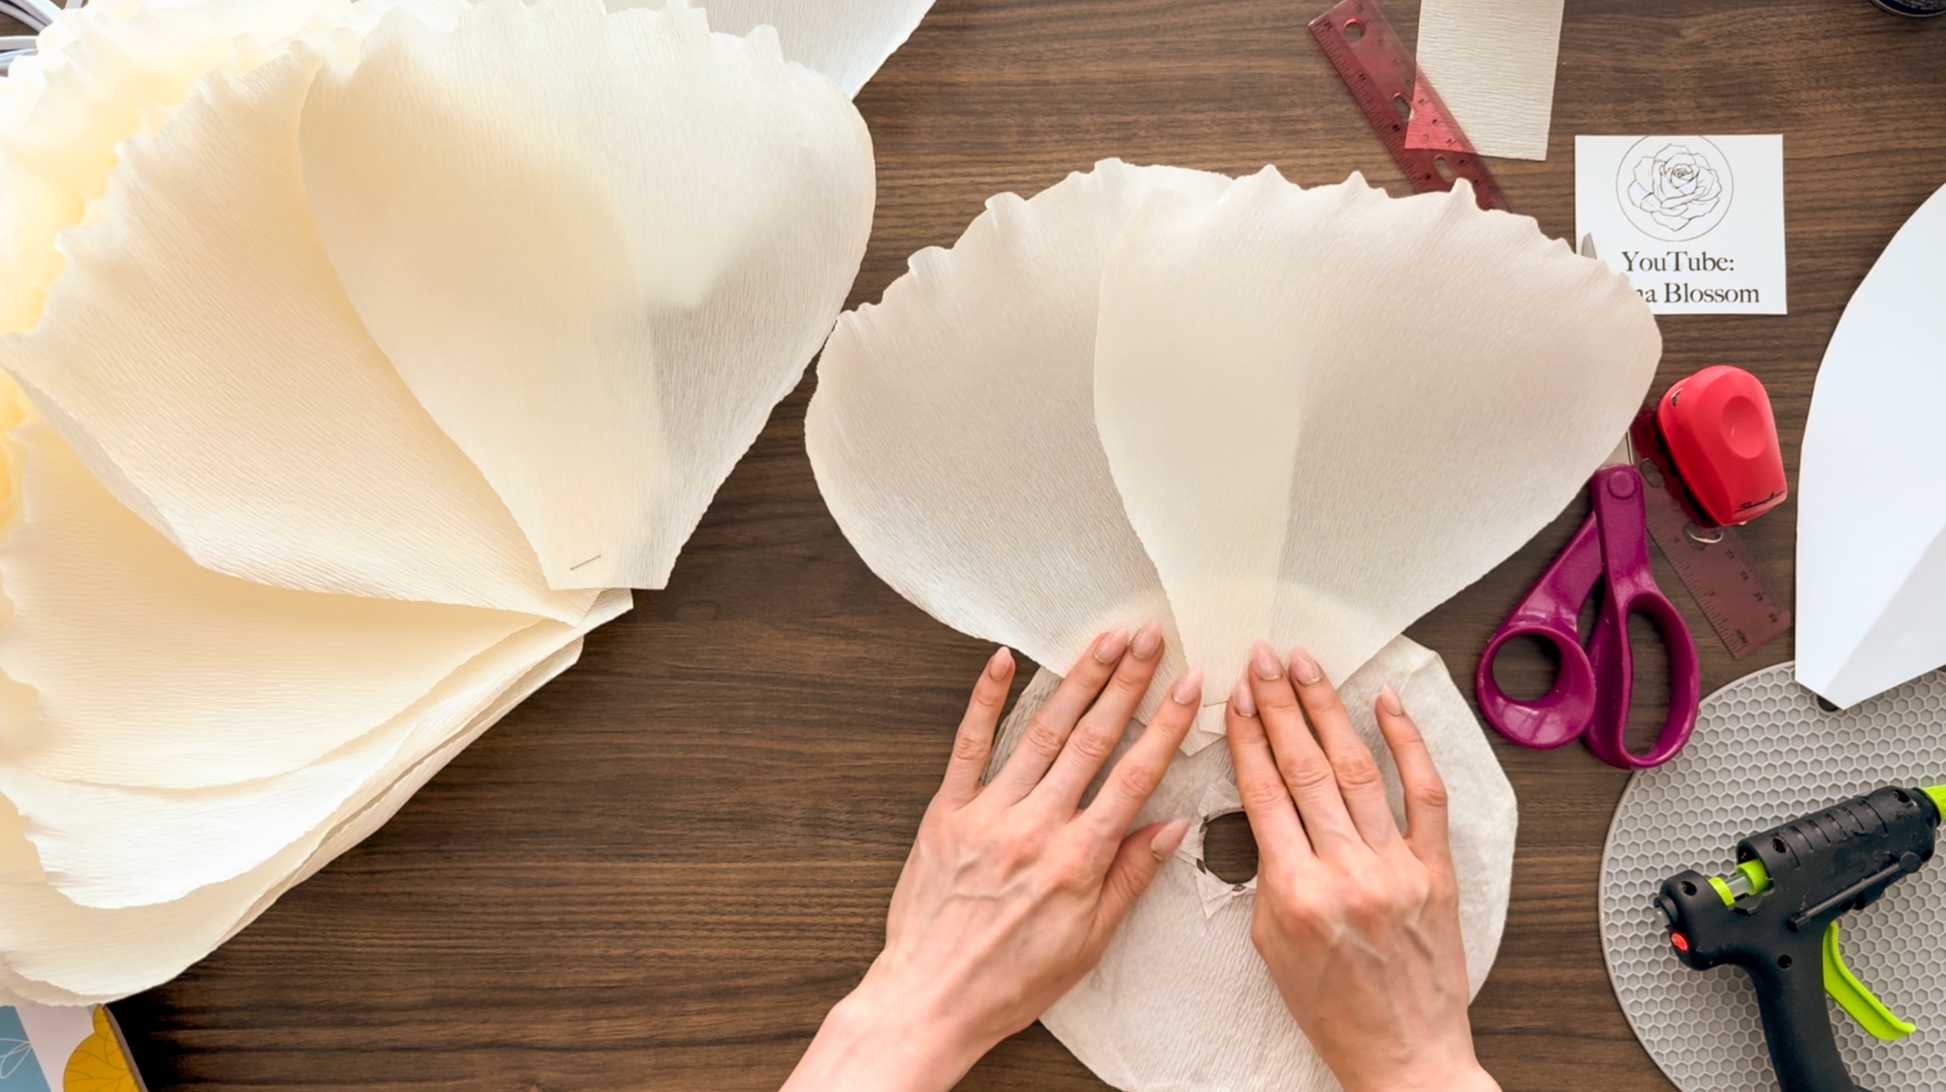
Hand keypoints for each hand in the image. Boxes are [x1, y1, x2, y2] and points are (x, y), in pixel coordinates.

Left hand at [782, 622, 1201, 1091]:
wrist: (931, 999)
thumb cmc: (1010, 981)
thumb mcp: (1088, 942)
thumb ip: (1130, 878)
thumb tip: (1172, 828)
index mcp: (1078, 860)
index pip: (1135, 776)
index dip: (1165, 724)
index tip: (1187, 683)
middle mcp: (1036, 827)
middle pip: (1092, 740)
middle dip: (1126, 682)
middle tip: (1149, 636)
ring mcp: (988, 814)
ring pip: (1040, 733)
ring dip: (1076, 681)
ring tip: (1103, 641)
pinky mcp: (946, 812)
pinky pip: (968, 745)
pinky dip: (985, 699)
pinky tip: (1003, 661)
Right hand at [1226, 642, 1499, 1091]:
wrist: (1404, 1056)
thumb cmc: (1334, 1010)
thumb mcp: (1271, 945)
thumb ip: (1268, 874)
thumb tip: (1268, 810)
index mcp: (1296, 894)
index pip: (1263, 792)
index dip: (1246, 735)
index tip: (1234, 696)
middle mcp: (1347, 873)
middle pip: (1304, 767)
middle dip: (1278, 704)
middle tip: (1262, 657)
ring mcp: (1396, 868)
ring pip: (1356, 768)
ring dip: (1326, 708)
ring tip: (1306, 666)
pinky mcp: (1437, 871)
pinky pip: (1424, 794)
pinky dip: (1407, 742)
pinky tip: (1387, 703)